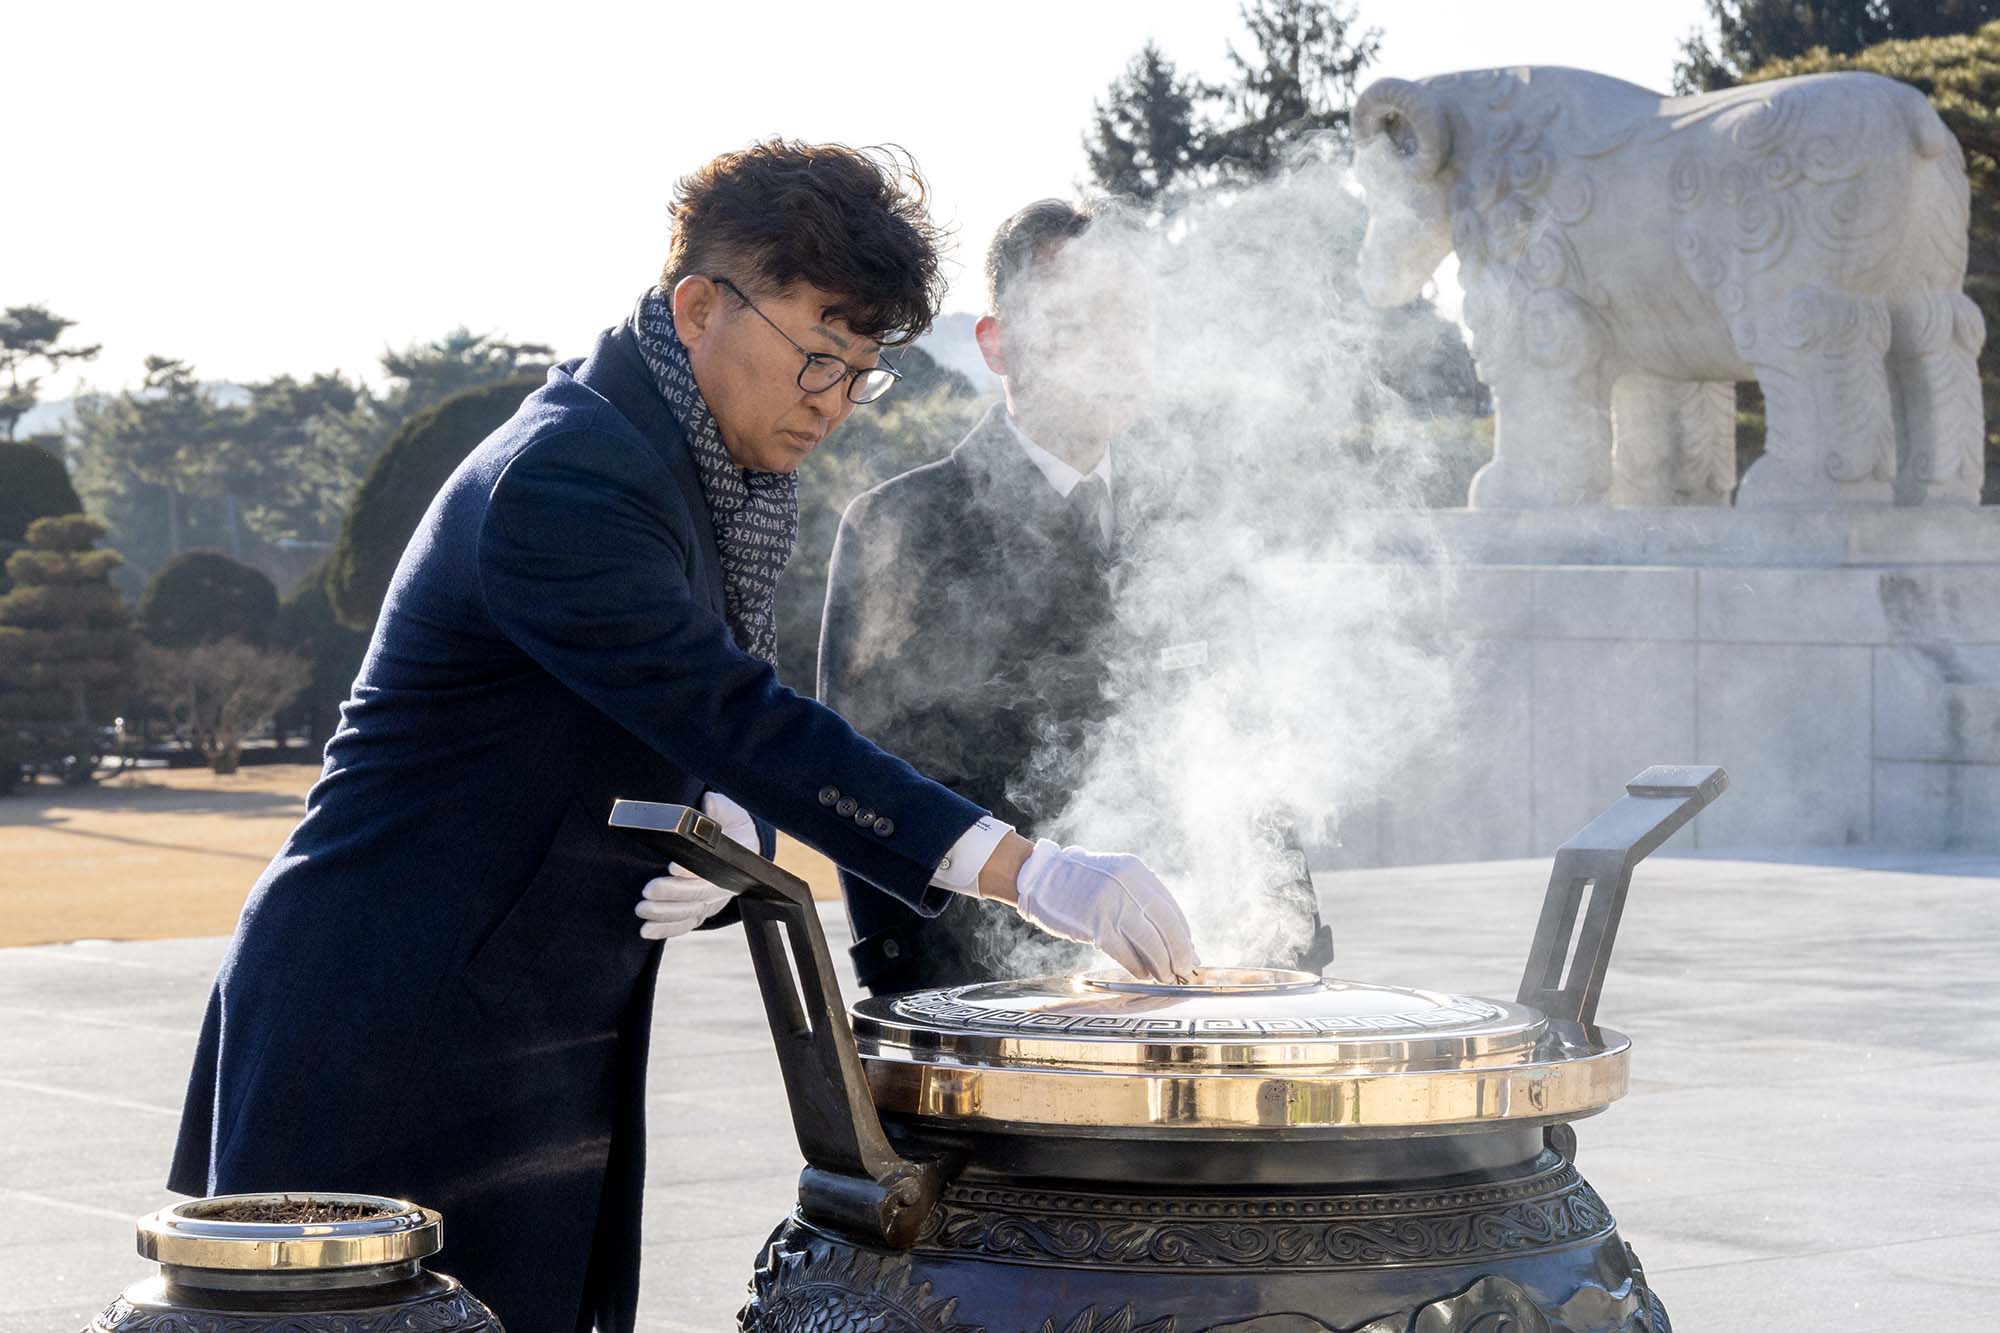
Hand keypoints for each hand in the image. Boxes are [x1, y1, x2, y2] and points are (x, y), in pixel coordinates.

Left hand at [634, 791, 755, 941]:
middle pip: (698, 896)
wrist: (742, 848)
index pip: (713, 871)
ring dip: (664, 914)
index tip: (671, 868)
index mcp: (733, 863)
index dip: (691, 872)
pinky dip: (665, 930)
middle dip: (672, 895)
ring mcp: (711, 902)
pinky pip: (684, 925)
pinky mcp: (699, 911)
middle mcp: (724, 886)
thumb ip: (720, 807)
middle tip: (648, 890)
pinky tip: (645, 930)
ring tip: (642, 909)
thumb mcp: (732, 812)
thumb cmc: (733, 827)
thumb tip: (708, 803)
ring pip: (689, 913)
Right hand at [1011, 840, 1198, 982]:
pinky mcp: (1095, 925)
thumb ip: (1140, 900)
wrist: (1041, 877)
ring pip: (1150, 942)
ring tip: (1165, 977)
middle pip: (1167, 926)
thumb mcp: (1115, 878)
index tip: (1190, 952)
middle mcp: (1128, 886)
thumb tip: (1171, 936)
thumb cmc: (1079, 882)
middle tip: (1184, 970)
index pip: (1170, 908)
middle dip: (1179, 952)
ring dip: (1161, 964)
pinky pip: (1125, 952)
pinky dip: (1137, 967)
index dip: (1183, 934)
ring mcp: (1111, 905)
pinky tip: (1142, 975)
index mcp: (1136, 871)